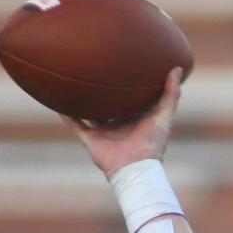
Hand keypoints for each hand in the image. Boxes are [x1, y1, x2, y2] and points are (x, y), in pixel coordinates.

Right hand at [60, 66, 183, 178]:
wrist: (135, 169)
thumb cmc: (152, 144)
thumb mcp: (164, 116)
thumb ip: (171, 94)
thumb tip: (177, 68)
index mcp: (134, 118)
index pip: (129, 97)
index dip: (127, 83)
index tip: (123, 64)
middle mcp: (117, 123)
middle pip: (108, 103)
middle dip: (102, 89)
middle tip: (95, 65)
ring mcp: (103, 131)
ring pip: (89, 111)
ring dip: (81, 99)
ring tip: (71, 79)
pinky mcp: (90, 139)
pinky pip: (74, 123)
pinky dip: (65, 113)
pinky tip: (55, 99)